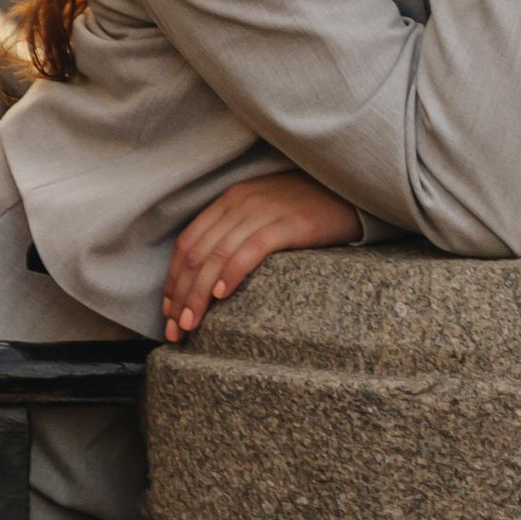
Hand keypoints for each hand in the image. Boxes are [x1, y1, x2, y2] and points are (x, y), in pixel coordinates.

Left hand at [162, 166, 358, 342]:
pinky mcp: (289, 223)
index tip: (168, 312)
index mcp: (230, 200)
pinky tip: (221, 295)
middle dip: (180, 295)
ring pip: (217, 256)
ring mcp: (264, 211)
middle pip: (197, 253)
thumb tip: (209, 276)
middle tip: (174, 329)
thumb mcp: (265, 212)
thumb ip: (238, 232)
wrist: (352, 190)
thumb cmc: (309, 209)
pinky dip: (232, 273)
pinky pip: (251, 250)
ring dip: (198, 294)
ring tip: (191, 324)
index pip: (188, 243)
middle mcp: (241, 202)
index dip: (173, 280)